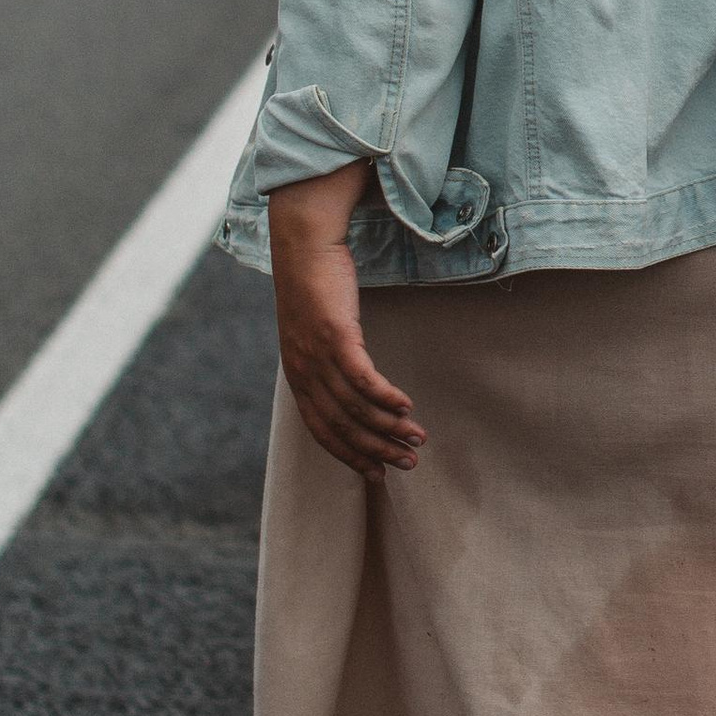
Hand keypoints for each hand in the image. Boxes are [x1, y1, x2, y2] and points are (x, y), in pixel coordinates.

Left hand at [267, 162, 425, 476]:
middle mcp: (303, 371)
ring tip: (418, 439)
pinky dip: (384, 396)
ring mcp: (316, 354)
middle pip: (341, 425)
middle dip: (376, 451)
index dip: (350, 455)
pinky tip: (406, 406)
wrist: (303, 241)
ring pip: (354, 407)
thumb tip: (351, 377)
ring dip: (389, 427)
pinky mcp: (334, 334)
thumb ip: (329, 357)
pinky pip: (362, 377)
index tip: (377, 474)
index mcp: (297, 374)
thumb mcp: (316, 328)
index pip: (321, 430)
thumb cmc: (315, 281)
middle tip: (408, 465)